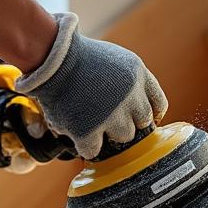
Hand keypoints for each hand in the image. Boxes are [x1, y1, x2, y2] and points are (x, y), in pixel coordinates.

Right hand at [13, 12, 166, 159]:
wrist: (49, 57)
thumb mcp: (116, 59)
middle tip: (106, 114)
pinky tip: (77, 131)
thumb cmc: (78, 57)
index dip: (147, 114)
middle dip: (126, 120)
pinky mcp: (88, 130)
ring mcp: (111, 115)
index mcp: (138, 74)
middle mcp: (130, 96)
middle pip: (142, 123)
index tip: (136, 117)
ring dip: (108, 132)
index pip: (158, 105)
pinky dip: (85, 144)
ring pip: (123, 137)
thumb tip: (141, 112)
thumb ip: (132, 83)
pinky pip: (95, 150)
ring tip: (90, 119)